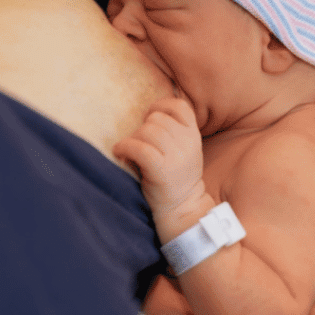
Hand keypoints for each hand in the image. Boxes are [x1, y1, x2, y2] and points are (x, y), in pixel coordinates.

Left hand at [113, 98, 206, 220]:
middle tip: (139, 143)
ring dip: (133, 139)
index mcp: (194, 135)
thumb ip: (174, 131)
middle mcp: (188, 143)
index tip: (149, 118)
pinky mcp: (161, 170)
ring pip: (146, 131)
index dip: (160, 106)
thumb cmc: (177, 178)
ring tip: (130, 151)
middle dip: (143, 128)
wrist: (182, 209)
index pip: (179, 106)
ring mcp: (176, 157)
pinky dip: (124, 147)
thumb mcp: (185, 150)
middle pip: (156, 119)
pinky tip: (120, 152)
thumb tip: (148, 113)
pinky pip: (138, 148)